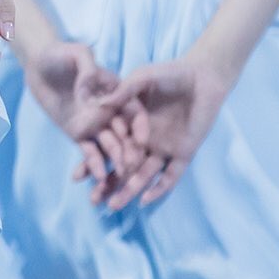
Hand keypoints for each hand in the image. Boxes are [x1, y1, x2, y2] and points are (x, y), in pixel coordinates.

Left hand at [24, 40, 147, 183]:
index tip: (143, 141)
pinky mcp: (79, 133)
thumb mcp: (76, 53)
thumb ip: (87, 67)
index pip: (134, 110)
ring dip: (116, 162)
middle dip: (131, 151)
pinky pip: (90, 151)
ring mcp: (95, 124)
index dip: (140, 126)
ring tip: (119, 177)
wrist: (39, 65)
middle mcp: (110, 110)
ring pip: (111, 146)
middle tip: (132, 167)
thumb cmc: (60, 54)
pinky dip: (95, 164)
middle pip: (126, 133)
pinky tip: (99, 178)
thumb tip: (89, 88)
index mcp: (116, 91)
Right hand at [87, 52, 234, 209]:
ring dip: (129, 190)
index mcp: (130, 125)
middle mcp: (144, 140)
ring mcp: (163, 148)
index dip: (92, 161)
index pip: (107, 147)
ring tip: (114, 205)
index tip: (77, 177)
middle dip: (108, 184)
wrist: (202, 77)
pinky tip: (145, 199)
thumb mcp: (142, 78)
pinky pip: (170, 176)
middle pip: (122, 166)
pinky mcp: (182, 153)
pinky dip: (158, 188)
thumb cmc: (170, 73)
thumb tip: (97, 104)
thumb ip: (123, 91)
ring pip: (143, 175)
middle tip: (93, 199)